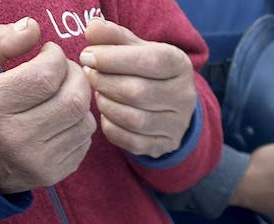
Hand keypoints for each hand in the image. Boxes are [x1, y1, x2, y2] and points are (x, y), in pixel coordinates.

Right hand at [0, 18, 94, 193]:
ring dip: (79, 99)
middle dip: (76, 76)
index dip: (56, 58)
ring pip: (83, 122)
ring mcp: (36, 161)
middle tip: (64, 68)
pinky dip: (79, 123)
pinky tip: (60, 115)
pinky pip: (83, 143)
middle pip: (72, 100)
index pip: (45, 77)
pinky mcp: (50, 175)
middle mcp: (15, 138)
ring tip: (62, 90)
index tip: (50, 52)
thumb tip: (32, 28)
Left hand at [80, 19, 196, 158]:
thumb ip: (113, 36)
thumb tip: (92, 29)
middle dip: (104, 82)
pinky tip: (108, 114)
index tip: (88, 56)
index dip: (113, 58)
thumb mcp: (134, 47)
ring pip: (133, 119)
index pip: (150, 61)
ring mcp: (177, 124)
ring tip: (99, 93)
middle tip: (89, 75)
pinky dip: (111, 126)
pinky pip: (130, 141)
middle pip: (137, 92)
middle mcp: (185, 96)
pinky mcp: (165, 144)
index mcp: (180, 66)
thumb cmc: (146, 69)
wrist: (169, 103)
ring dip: (106, 105)